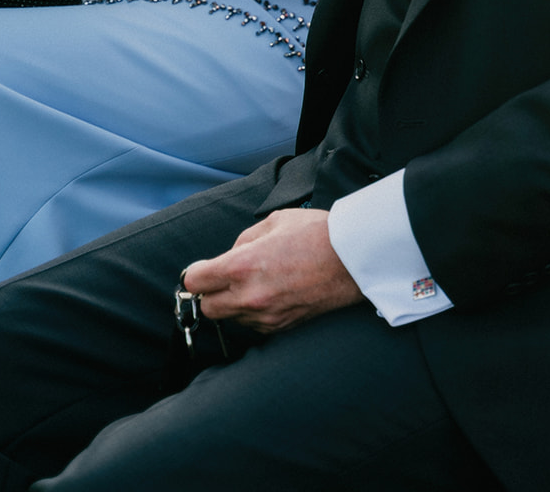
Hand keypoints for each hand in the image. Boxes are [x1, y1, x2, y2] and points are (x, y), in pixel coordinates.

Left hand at [182, 209, 362, 331]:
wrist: (353, 260)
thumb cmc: (317, 234)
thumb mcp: (275, 221)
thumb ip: (244, 239)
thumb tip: (230, 255)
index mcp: (243, 265)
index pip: (195, 281)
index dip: (197, 273)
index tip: (204, 269)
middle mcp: (249, 296)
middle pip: (208, 307)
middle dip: (211, 292)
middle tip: (227, 278)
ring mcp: (265, 316)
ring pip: (231, 318)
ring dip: (234, 304)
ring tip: (257, 283)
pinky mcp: (281, 328)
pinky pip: (254, 325)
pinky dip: (255, 313)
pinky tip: (272, 294)